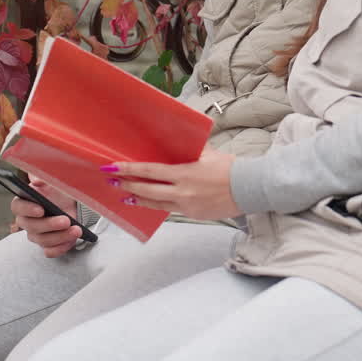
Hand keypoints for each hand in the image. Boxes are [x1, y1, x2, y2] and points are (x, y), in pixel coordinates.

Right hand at [11, 175, 80, 257]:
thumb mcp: (51, 179)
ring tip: (76, 230)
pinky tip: (72, 240)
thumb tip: (37, 181)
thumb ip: (42, 177)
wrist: (70, 201)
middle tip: (66, 220)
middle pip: (32, 227)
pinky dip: (61, 248)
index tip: (41, 209)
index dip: (28, 209)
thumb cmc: (57, 190)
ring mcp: (36, 234)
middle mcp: (26, 221)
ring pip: (43, 240)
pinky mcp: (47, 244)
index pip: (17, 207)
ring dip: (61, 236)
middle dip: (50, 225)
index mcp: (23, 202)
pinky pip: (50, 251)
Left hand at [107, 149, 239, 221]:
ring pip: (155, 204)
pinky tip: (151, 202)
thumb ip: (190, 152)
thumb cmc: (230, 168)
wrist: (249, 188)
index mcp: (185, 173)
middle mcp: (182, 191)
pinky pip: (170, 210)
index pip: (150, 171)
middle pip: (147, 190)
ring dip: (138, 199)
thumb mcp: (208, 154)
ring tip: (125, 196)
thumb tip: (176, 146)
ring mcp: (187, 205)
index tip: (113, 168)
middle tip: (112, 181)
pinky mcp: (192, 215)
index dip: (129, 170)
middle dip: (127, 185)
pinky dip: (157, 205)